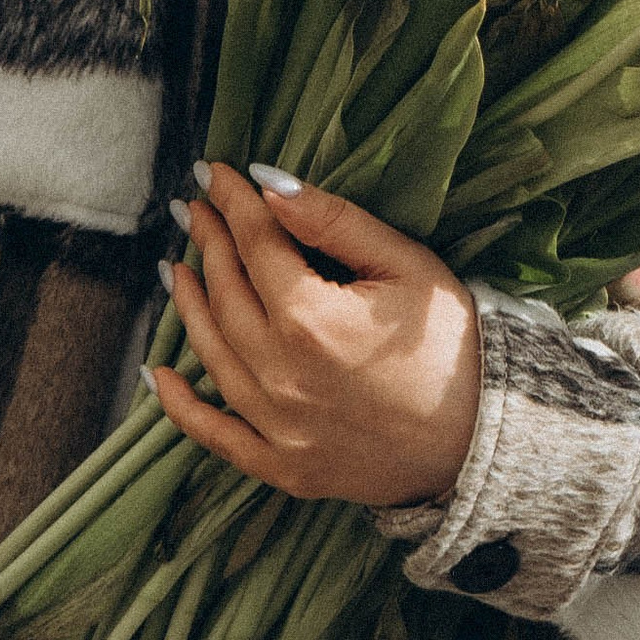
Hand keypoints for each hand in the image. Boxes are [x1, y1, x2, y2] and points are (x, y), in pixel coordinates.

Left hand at [155, 165, 481, 508]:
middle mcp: (281, 375)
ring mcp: (277, 427)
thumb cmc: (453, 343)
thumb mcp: (405, 264)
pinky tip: (156, 375)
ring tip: (175, 266)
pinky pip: (214, 436)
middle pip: (226, 293)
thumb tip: (270, 184)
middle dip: (208, 242)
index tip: (213, 172)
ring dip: (188, 304)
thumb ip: (334, 222)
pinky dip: (178, 406)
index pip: (255, 244)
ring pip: (212, 353)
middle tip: (194, 208)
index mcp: (312, 320)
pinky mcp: (282, 467)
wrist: (483, 440)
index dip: (233, 201)